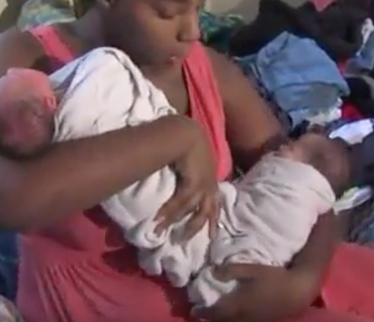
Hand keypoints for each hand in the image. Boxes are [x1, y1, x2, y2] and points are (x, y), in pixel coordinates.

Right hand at [155, 117, 219, 240]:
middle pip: (207, 212)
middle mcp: (210, 183)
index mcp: (211, 177)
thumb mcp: (191, 156)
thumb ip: (187, 167)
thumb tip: (178, 175)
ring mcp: (204, 184)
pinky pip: (181, 203)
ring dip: (178, 223)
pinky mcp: (194, 183)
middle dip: (195, 227)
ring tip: (163, 233)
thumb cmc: (186, 139)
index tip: (212, 235)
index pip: (214, 202)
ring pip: (194, 211)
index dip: (213, 219)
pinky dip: (169, 212)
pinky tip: (159, 220)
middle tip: (183, 242)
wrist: (185, 131)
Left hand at [193, 263, 315, 321]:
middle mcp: (243, 317)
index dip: (202, 313)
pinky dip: (234, 321)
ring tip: (216, 317)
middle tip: (201, 315)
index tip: (193, 310)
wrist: (298, 292)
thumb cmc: (274, 278)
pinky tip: (235, 316)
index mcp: (237, 304)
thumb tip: (213, 272)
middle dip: (210, 320)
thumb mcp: (252, 269)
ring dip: (222, 321)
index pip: (214, 313)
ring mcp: (253, 321)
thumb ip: (231, 270)